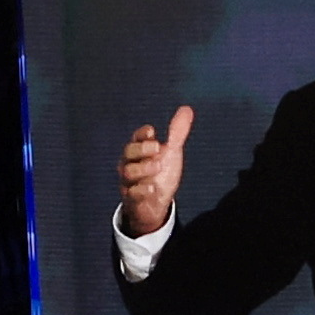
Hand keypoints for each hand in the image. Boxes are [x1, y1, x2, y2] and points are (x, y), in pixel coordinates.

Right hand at [118, 107, 192, 237]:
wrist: (156, 204)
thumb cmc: (161, 174)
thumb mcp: (171, 152)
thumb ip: (177, 133)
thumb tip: (187, 109)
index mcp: (139, 150)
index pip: (137, 137)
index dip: (143, 134)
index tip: (153, 132)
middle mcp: (131, 164)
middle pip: (128, 152)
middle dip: (141, 148)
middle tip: (157, 147)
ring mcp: (129, 182)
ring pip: (128, 172)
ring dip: (143, 168)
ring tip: (158, 167)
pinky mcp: (132, 199)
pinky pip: (131, 194)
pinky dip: (141, 191)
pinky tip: (152, 188)